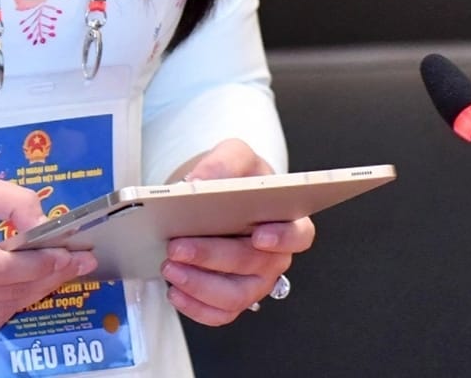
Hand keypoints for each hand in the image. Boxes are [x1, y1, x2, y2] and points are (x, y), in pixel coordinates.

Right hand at [0, 172, 94, 336]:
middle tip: (78, 262)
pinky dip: (8, 305)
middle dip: (48, 277)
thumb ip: (9, 200)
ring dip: (32, 293)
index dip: (41, 263)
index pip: (3, 268)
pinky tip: (24, 287)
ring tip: (56, 273)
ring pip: (0, 311)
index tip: (70, 251)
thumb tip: (44, 224)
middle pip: (7, 292)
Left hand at [161, 139, 315, 326]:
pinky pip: (220, 314)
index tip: (258, 235)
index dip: (283, 238)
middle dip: (213, 256)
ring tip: (171, 268)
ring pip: (236, 295)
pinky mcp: (233, 299)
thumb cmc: (238, 180)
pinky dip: (195, 307)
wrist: (220, 200)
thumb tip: (200, 182)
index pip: (299, 234)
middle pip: (253, 264)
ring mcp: (255, 281)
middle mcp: (274, 256)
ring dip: (200, 285)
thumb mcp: (235, 155)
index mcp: (286, 219)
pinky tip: (176, 291)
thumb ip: (223, 163)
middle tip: (179, 246)